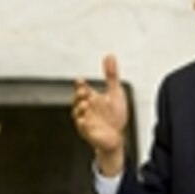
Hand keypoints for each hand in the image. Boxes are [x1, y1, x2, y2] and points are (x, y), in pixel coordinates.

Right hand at [72, 54, 128, 175]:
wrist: (116, 137)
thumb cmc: (114, 116)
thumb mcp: (115, 93)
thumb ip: (111, 75)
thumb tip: (109, 56)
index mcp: (91, 98)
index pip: (82, 88)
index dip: (80, 84)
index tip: (80, 80)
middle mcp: (86, 108)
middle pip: (78, 99)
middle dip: (78, 95)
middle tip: (83, 91)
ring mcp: (86, 120)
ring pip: (78, 114)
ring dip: (80, 109)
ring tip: (85, 104)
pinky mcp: (88, 132)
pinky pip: (83, 128)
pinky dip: (83, 124)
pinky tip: (85, 120)